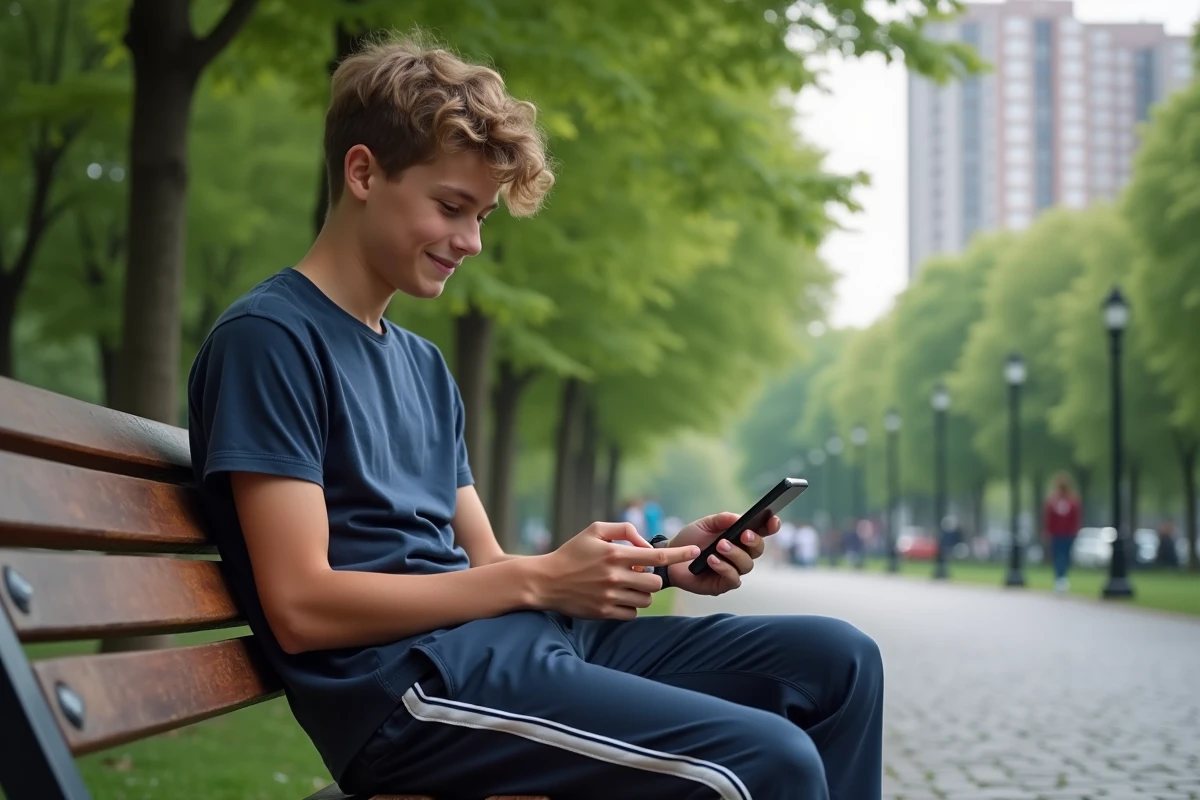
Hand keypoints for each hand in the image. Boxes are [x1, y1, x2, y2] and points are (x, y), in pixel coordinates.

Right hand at [532, 522, 700, 619]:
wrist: (545, 581)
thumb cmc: (571, 552)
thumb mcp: (594, 530)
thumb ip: (624, 530)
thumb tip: (646, 544)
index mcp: (615, 553)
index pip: (656, 555)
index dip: (679, 554)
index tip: (695, 552)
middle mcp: (615, 576)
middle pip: (655, 581)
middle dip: (652, 577)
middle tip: (637, 572)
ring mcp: (610, 596)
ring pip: (645, 599)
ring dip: (641, 592)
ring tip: (625, 584)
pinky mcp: (604, 612)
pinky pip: (632, 613)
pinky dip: (630, 606)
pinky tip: (618, 597)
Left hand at [667, 512, 779, 595]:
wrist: (670, 557)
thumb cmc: (690, 540)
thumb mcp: (704, 524)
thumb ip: (721, 519)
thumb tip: (739, 517)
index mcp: (739, 537)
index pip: (761, 532)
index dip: (771, 527)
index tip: (774, 520)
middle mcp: (740, 554)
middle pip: (758, 549)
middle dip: (753, 541)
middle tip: (743, 534)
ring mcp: (734, 570)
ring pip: (747, 565)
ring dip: (735, 554)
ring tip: (720, 546)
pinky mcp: (723, 584)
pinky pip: (733, 579)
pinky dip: (723, 568)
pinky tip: (712, 559)